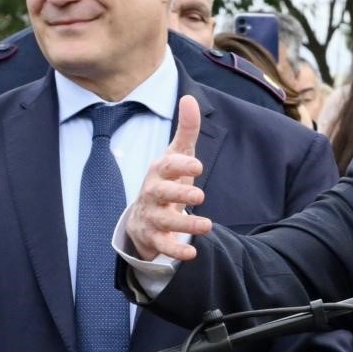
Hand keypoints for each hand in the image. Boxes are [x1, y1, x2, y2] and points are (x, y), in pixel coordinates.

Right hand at [119, 97, 209, 265]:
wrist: (145, 215)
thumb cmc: (167, 181)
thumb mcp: (177, 156)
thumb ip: (186, 130)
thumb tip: (189, 98)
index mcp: (158, 172)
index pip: (165, 166)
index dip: (180, 166)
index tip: (198, 166)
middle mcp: (151, 194)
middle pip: (160, 193)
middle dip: (179, 194)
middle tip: (200, 196)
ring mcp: (151, 216)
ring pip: (164, 221)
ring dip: (184, 225)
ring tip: (207, 226)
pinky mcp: (153, 238)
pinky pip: (161, 246)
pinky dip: (174, 251)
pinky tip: (191, 253)